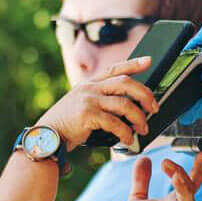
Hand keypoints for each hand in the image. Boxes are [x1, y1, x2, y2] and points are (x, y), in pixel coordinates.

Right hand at [36, 57, 159, 148]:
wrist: (48, 134)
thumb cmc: (68, 122)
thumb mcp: (82, 102)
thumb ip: (100, 99)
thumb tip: (128, 106)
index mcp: (90, 83)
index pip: (115, 68)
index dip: (133, 64)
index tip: (148, 61)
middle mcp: (90, 88)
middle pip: (126, 83)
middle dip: (145, 95)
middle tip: (153, 109)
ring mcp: (89, 100)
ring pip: (124, 104)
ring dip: (139, 118)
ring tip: (143, 129)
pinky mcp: (88, 115)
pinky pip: (115, 123)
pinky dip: (125, 133)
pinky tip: (128, 139)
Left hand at [121, 152, 201, 200]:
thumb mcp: (137, 197)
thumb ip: (141, 179)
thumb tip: (144, 158)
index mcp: (173, 200)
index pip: (189, 180)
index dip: (196, 168)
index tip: (199, 153)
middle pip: (189, 187)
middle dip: (182, 172)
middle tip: (166, 163)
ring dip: (184, 187)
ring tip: (175, 175)